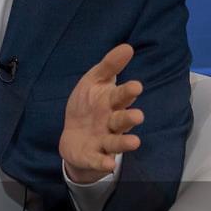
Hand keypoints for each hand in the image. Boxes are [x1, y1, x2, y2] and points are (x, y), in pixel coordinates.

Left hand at [58, 43, 143, 183]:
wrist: (73, 137)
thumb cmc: (88, 106)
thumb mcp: (93, 82)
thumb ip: (109, 66)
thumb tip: (127, 47)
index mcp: (111, 103)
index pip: (121, 96)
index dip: (127, 92)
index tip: (136, 86)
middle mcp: (111, 123)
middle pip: (121, 120)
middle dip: (129, 118)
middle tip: (137, 116)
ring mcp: (103, 141)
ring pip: (116, 142)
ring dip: (125, 144)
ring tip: (135, 142)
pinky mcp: (93, 156)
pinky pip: (99, 160)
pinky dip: (103, 162)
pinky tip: (108, 164)